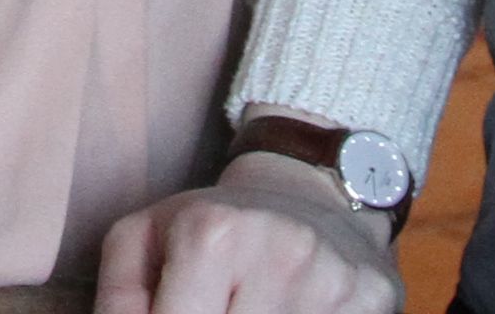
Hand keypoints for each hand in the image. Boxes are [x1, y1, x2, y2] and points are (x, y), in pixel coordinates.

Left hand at [95, 153, 397, 313]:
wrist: (313, 193)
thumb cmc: (215, 228)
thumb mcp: (146, 238)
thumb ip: (119, 298)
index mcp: (213, 233)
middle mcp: (281, 253)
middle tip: (215, 308)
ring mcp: (334, 283)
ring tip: (245, 307)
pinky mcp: (376, 301)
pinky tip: (284, 311)